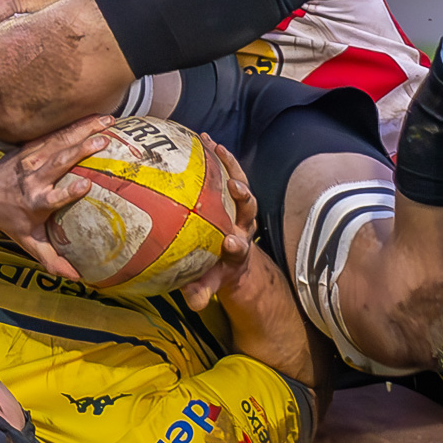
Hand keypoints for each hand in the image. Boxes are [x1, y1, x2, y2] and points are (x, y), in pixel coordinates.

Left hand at [0, 115, 114, 278]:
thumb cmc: (8, 219)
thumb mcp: (27, 241)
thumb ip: (51, 258)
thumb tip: (77, 278)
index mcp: (34, 203)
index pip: (52, 198)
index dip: (68, 192)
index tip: (86, 185)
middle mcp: (33, 178)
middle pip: (58, 162)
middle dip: (80, 150)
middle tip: (104, 141)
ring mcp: (31, 158)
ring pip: (59, 141)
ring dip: (83, 130)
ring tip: (108, 121)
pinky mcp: (32, 145)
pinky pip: (56, 132)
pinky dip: (77, 124)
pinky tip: (98, 117)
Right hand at [181, 138, 260, 312]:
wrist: (228, 256)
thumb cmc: (215, 271)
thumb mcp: (208, 283)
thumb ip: (201, 291)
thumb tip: (194, 302)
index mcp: (238, 250)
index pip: (240, 248)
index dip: (236, 245)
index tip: (230, 243)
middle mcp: (243, 226)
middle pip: (249, 210)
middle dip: (244, 198)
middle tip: (234, 187)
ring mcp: (239, 208)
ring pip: (241, 184)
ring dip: (231, 166)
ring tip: (215, 147)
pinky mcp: (232, 194)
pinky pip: (227, 171)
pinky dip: (219, 157)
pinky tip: (203, 140)